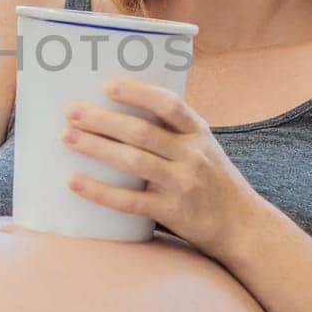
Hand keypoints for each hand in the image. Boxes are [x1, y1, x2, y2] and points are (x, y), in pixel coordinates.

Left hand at [60, 77, 259, 253]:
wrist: (243, 226)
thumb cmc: (213, 181)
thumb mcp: (204, 147)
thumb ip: (174, 131)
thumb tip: (122, 109)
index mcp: (199, 133)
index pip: (169, 105)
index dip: (137, 93)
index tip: (107, 85)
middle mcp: (192, 156)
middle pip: (141, 132)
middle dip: (103, 119)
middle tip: (71, 111)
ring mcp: (182, 185)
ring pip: (132, 161)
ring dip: (96, 147)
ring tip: (67, 137)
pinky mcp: (171, 212)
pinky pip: (128, 201)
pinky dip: (99, 191)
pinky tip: (74, 182)